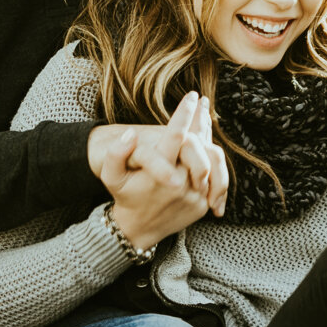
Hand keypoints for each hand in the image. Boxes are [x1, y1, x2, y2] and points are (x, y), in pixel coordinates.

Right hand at [103, 95, 229, 253]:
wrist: (139, 229)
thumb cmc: (125, 197)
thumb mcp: (112, 177)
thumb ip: (115, 155)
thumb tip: (129, 134)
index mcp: (159, 173)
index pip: (176, 138)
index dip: (184, 115)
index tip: (192, 96)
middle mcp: (180, 184)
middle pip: (200, 146)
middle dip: (200, 122)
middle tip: (200, 102)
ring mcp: (194, 195)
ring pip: (212, 159)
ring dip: (207, 134)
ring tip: (204, 112)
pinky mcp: (202, 204)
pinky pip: (214, 176)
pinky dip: (211, 155)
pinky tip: (205, 138)